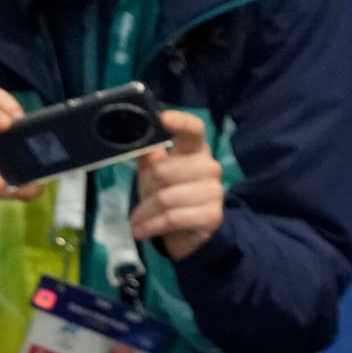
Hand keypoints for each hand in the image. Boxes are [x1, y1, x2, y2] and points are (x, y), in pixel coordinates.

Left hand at [126, 110, 225, 260]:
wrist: (185, 233)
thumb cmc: (167, 196)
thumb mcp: (152, 175)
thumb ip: (149, 159)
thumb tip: (147, 149)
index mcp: (196, 149)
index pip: (194, 129)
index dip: (180, 122)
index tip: (163, 119)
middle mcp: (210, 166)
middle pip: (165, 170)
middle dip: (147, 188)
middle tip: (139, 203)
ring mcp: (214, 190)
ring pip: (167, 198)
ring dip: (145, 213)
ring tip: (137, 222)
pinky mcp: (212, 215)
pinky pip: (173, 218)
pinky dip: (152, 226)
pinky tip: (142, 231)